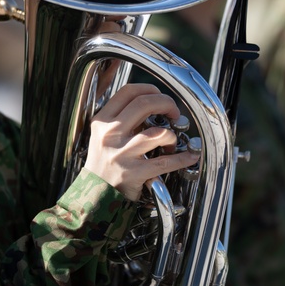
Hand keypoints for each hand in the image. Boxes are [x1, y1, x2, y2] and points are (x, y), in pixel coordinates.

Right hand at [83, 83, 199, 200]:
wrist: (94, 196)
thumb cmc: (104, 163)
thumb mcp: (103, 135)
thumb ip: (123, 118)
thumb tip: (153, 103)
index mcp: (102, 121)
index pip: (129, 92)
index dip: (150, 89)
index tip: (161, 96)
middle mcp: (110, 134)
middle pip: (144, 104)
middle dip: (167, 104)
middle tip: (174, 113)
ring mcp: (121, 154)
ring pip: (157, 133)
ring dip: (171, 136)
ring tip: (171, 142)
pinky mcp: (133, 173)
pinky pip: (165, 162)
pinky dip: (182, 158)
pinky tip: (190, 156)